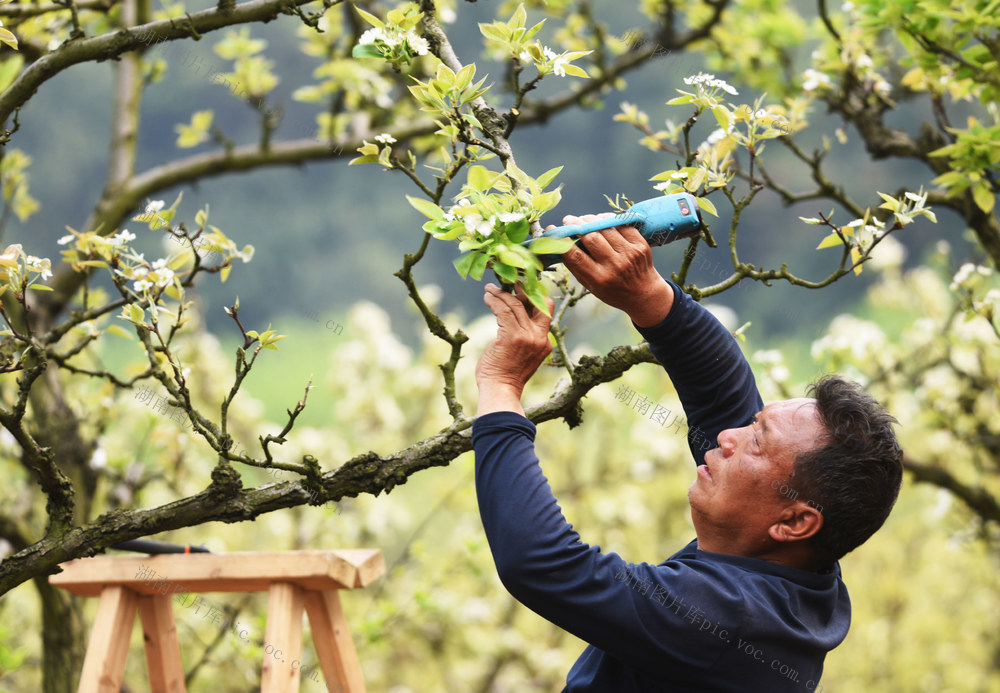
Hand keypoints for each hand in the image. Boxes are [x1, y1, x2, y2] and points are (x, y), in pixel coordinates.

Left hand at [476, 283, 553, 415]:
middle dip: (525, 292)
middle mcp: (540, 337)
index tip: (521, 292)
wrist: (501, 391)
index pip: (545, 313)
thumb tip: (514, 318)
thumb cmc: (506, 376)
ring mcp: (527, 336)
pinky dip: (494, 301)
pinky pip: (503, 310)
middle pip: (539, 303)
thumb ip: (525, 338)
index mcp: (545, 343)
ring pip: (516, 305)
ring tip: (490, 290)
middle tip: (510, 285)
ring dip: (501, 294)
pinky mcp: (512, 335)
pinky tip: (487, 298)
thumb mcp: (523, 355)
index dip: (534, 299)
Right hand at [557, 214, 673, 326]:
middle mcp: (615, 266)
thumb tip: (558, 243)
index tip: (552, 231)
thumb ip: (576, 266)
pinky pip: (622, 224)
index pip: (575, 255)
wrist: (644, 294)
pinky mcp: (640, 245)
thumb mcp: (590, 286)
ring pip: (606, 227)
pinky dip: (608, 219)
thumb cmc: (612, 290)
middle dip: (576, 225)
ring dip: (590, 219)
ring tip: (583, 220)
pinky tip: (601, 220)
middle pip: (591, 237)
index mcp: (599, 279)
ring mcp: (629, 254)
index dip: (561, 240)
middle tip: (568, 220)